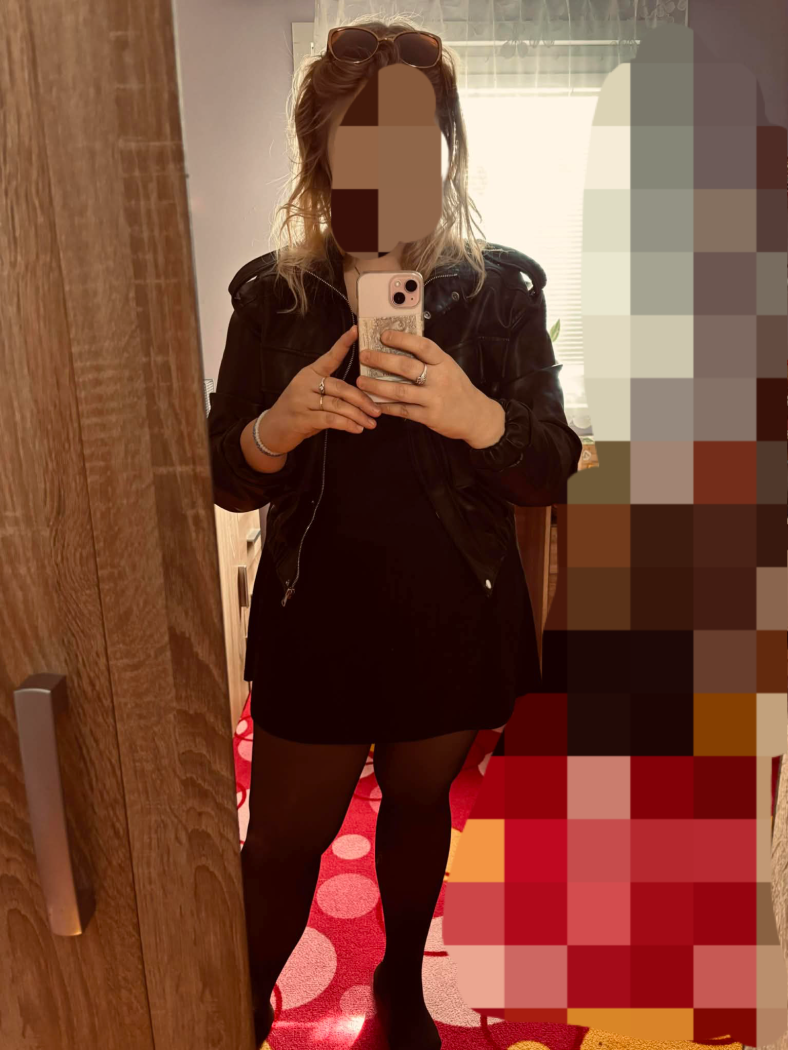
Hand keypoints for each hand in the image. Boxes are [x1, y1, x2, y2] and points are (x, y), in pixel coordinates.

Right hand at [260, 325, 381, 453]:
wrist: (273, 430)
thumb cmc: (297, 411)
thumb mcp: (311, 395)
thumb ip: (331, 392)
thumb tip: (361, 398)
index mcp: (310, 373)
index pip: (329, 357)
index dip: (343, 344)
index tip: (355, 330)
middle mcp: (306, 383)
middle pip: (340, 387)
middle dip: (361, 399)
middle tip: (376, 410)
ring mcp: (303, 401)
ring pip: (338, 405)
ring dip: (357, 415)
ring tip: (371, 423)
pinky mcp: (303, 418)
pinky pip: (330, 419)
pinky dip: (347, 424)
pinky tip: (357, 429)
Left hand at [356, 330, 505, 446]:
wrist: (476, 416)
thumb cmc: (458, 389)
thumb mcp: (448, 368)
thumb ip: (428, 360)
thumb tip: (399, 346)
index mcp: (443, 362)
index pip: (422, 346)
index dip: (402, 339)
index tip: (384, 335)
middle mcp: (439, 378)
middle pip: (407, 367)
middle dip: (382, 360)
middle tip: (364, 355)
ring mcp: (434, 398)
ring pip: (401, 391)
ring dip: (377, 385)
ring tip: (361, 381)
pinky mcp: (429, 416)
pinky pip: (403, 411)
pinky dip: (386, 407)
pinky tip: (374, 403)